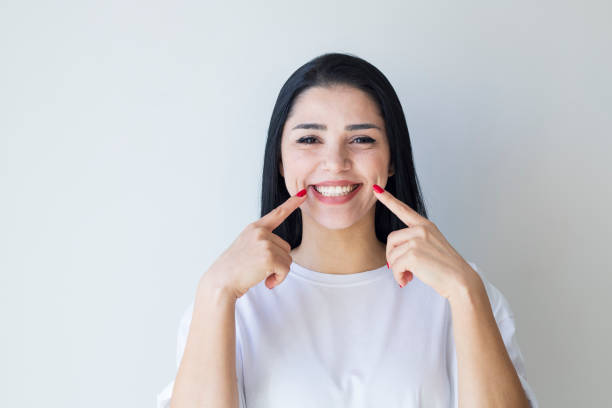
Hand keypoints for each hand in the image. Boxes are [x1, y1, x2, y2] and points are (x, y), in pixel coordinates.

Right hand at [202, 189, 306, 299]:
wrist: (221, 282)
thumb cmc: (233, 269)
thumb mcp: (245, 247)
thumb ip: (262, 243)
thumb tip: (283, 253)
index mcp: (254, 228)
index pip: (277, 214)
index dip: (291, 203)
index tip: (302, 194)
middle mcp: (260, 232)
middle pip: (286, 248)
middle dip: (278, 262)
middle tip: (259, 269)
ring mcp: (265, 243)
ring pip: (287, 260)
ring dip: (277, 272)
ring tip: (260, 275)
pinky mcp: (269, 257)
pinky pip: (285, 270)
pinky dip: (279, 279)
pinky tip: (266, 282)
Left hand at [373, 184, 478, 299]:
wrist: (460, 280)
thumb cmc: (445, 267)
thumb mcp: (431, 246)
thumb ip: (414, 243)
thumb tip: (392, 257)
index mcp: (426, 225)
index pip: (404, 210)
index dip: (388, 200)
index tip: (377, 190)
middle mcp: (421, 229)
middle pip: (391, 240)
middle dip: (392, 257)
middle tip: (403, 269)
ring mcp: (417, 240)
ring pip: (391, 255)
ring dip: (396, 269)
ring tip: (408, 275)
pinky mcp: (413, 254)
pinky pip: (395, 266)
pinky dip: (398, 276)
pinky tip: (407, 280)